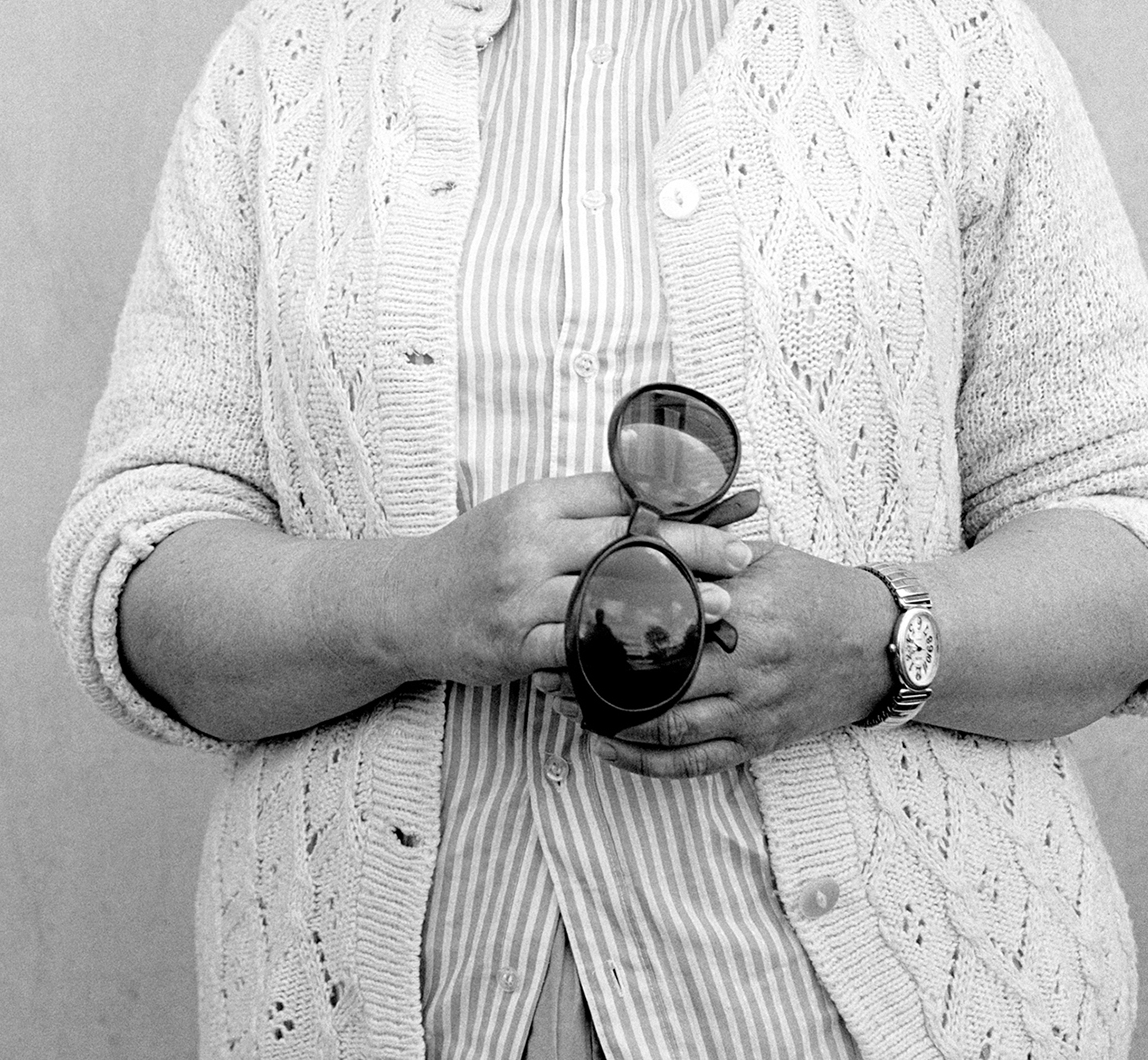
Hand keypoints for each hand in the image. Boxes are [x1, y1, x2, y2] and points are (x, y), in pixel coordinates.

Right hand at [381, 473, 747, 688]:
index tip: (730, 507)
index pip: (617, 492)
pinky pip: (578, 649)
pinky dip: (622, 651)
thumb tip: (661, 500)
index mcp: (534, 503)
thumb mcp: (519, 514)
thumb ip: (581, 508)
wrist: (404, 604)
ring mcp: (518, 595)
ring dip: (672, 601)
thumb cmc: (475, 556)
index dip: (679, 500)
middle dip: (693, 547)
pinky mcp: (512, 643)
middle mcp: (527, 543)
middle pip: (625, 540)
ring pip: (608, 595)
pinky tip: (659, 656)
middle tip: (743, 554)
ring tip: (720, 607)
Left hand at [553, 541, 893, 777]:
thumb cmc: (815, 591)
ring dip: (609, 722)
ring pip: (668, 729)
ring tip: (563, 705)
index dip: (610, 627)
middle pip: (655, 681)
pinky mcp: (759, 742)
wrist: (883, 644)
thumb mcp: (763, 559)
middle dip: (595, 680)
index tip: (564, 620)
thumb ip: (702, 554)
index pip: (664, 624)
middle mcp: (749, 668)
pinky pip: (694, 763)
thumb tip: (633, 535)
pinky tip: (606, 747)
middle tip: (547, 669)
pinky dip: (646, 761)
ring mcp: (754, 711)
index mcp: (746, 614)